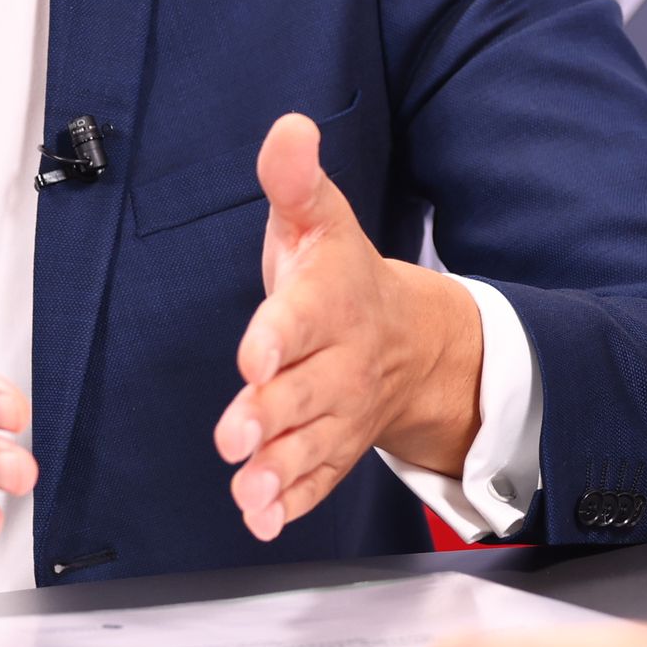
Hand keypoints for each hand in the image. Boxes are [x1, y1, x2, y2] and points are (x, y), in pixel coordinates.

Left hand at [212, 113, 480, 537]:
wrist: (411, 339)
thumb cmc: (341, 277)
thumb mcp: (318, 219)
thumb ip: (293, 179)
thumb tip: (288, 128)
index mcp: (330, 303)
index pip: (304, 319)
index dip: (279, 337)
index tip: (255, 354)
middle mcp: (340, 363)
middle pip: (305, 393)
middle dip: (270, 416)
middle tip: (235, 435)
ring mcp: (341, 412)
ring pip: (311, 445)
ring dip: (278, 470)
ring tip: (247, 490)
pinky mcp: (336, 448)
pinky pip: (320, 480)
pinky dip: (294, 502)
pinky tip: (264, 518)